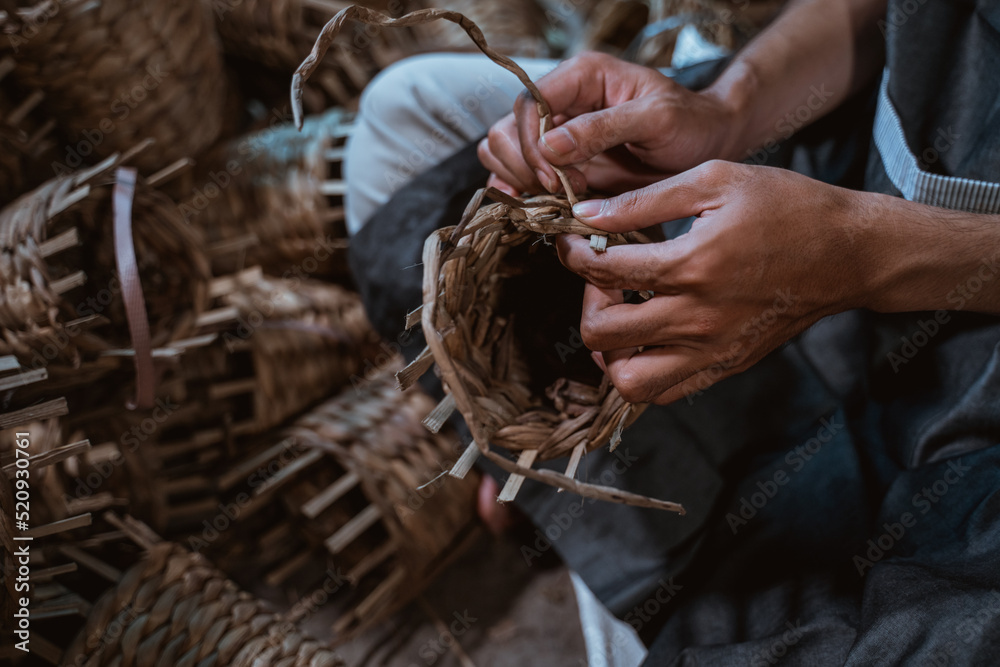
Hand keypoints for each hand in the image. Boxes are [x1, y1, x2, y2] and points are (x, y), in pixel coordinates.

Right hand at [477, 52, 743, 196]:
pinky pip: (517, 177)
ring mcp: (554, 134)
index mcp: (580, 78)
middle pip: (505, 133)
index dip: (533, 146)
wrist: (706, 144)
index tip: (558, 180)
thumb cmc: (689, 123)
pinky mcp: (556, 164)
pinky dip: (523, 196)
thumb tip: (550, 145)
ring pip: (501, 155)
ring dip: (523, 184)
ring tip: (564, 197)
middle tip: (565, 191)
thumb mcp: (656, 119)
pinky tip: (549, 208)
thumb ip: (603, 128)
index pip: (527, 106)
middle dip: (526, 169)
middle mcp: (559, 102)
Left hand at [556, 160, 869, 404]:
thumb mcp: (715, 181)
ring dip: (610, 349)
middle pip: (602, 333)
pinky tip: (646, 337)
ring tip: (622, 315)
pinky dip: (641, 373)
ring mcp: (711, 349)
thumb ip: (645, 200)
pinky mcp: (724, 365)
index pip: (603, 270)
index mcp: (692, 264)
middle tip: (601, 278)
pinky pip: (663, 392)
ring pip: (628, 380)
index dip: (573, 252)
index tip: (572, 240)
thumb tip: (587, 214)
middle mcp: (697, 317)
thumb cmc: (787, 207)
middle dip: (587, 300)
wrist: (848, 253)